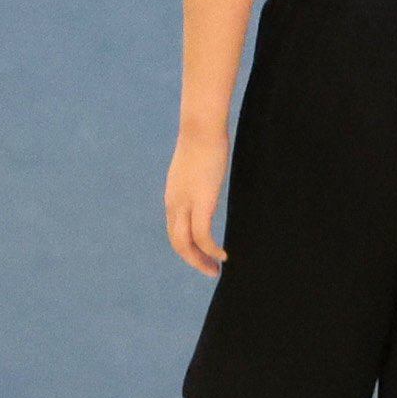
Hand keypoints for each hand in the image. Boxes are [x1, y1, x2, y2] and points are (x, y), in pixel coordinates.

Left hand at [165, 128, 229, 275]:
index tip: (202, 255)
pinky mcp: (201, 203)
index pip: (174, 230)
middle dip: (192, 260)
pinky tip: (223, 255)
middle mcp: (174, 203)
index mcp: (173, 195)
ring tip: (215, 270)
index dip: (187, 247)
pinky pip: (202, 237)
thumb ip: (199, 176)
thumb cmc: (204, 138)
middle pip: (177, 243)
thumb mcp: (197, 163)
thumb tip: (209, 173)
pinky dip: (211, 250)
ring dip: (200, 261)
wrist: (201, 127)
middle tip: (209, 270)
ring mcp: (185, 204)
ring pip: (186, 244)